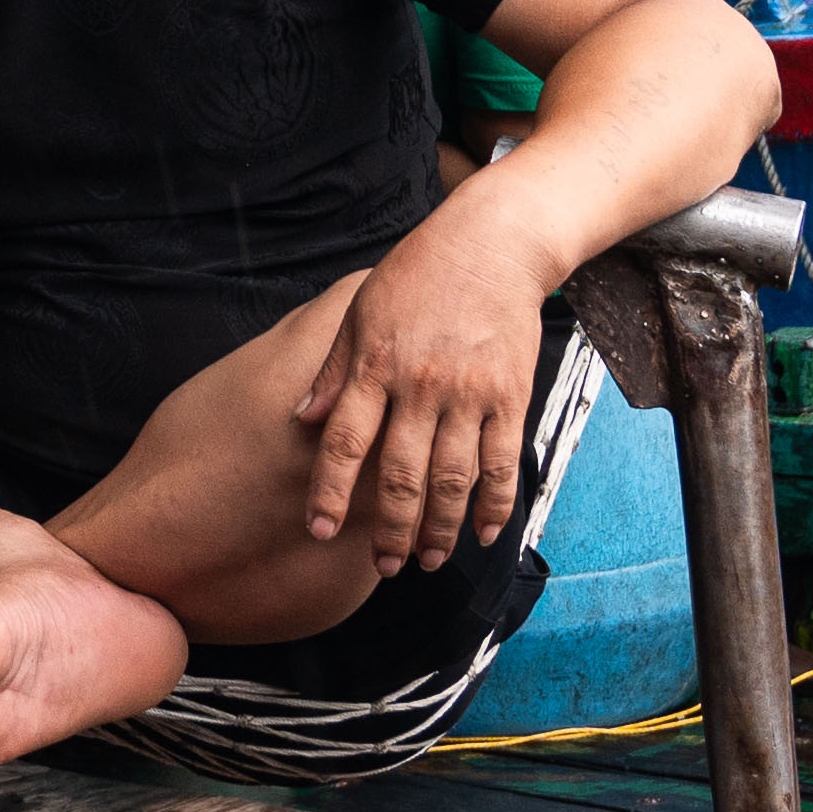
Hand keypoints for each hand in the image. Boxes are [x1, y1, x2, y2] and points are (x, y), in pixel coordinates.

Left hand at [291, 190, 569, 570]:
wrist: (491, 245)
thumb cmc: (416, 277)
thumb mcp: (359, 314)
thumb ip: (333, 372)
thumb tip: (302, 419)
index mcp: (375, 367)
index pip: (343, 442)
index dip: (328, 492)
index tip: (317, 531)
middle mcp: (420, 387)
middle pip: (400, 475)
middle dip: (389, 530)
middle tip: (383, 566)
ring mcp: (468, 395)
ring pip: (453, 480)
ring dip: (440, 529)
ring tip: (428, 560)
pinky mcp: (510, 397)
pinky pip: (502, 463)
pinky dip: (494, 504)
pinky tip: (483, 533)